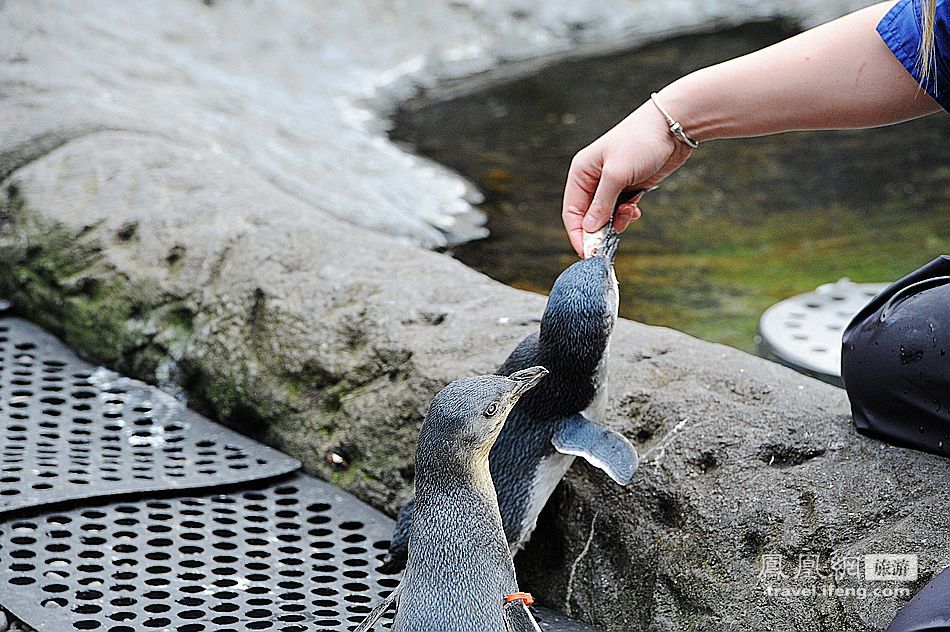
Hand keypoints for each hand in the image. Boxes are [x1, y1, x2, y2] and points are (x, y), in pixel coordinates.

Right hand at [562, 100, 692, 255]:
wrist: (672, 127)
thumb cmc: (640, 141)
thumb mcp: (617, 174)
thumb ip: (601, 204)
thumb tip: (589, 229)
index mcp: (581, 172)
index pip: (571, 211)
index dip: (577, 234)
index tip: (586, 252)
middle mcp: (593, 179)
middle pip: (588, 216)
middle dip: (599, 230)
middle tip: (610, 241)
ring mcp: (612, 184)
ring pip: (607, 216)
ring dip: (617, 222)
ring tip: (631, 213)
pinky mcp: (630, 187)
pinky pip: (622, 210)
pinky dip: (628, 216)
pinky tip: (636, 210)